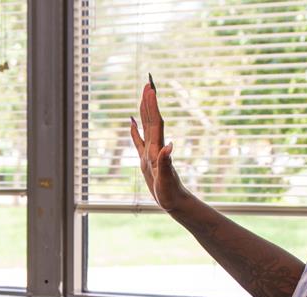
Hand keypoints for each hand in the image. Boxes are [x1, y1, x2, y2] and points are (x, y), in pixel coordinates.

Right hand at [129, 77, 186, 212]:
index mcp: (157, 149)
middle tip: (148, 84)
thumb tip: (169, 145)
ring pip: (146, 126)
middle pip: (151, 120)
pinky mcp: (146, 160)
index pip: (155, 123)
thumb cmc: (170, 192)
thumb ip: (166, 162)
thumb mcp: (166, 179)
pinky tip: (132, 122)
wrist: (175, 202)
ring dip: (144, 110)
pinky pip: (139, 140)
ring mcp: (150, 152)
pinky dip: (135, 130)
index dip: (152, 106)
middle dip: (149, 102)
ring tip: (142, 95)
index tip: (150, 89)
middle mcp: (155, 147)